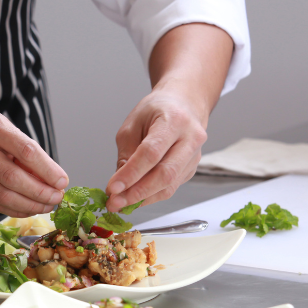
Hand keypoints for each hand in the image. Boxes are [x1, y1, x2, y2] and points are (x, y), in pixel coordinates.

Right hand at [0, 108, 68, 217]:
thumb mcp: (3, 126)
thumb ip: (24, 149)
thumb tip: (52, 178)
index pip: (25, 151)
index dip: (47, 169)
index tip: (62, 181)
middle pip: (13, 178)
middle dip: (40, 192)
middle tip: (57, 198)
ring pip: (2, 195)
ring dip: (30, 205)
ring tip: (47, 206)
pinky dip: (14, 209)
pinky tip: (29, 209)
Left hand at [105, 88, 207, 211]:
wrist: (184, 104)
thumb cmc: (157, 111)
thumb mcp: (133, 124)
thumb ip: (126, 153)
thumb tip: (119, 184)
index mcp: (174, 121)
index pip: (151, 153)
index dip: (131, 173)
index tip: (112, 188)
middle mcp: (190, 139)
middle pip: (165, 174)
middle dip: (137, 193)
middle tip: (115, 202)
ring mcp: (195, 156)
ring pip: (169, 185)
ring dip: (142, 199)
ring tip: (120, 203)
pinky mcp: (192, 169)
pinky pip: (170, 187)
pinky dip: (150, 196)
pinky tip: (134, 198)